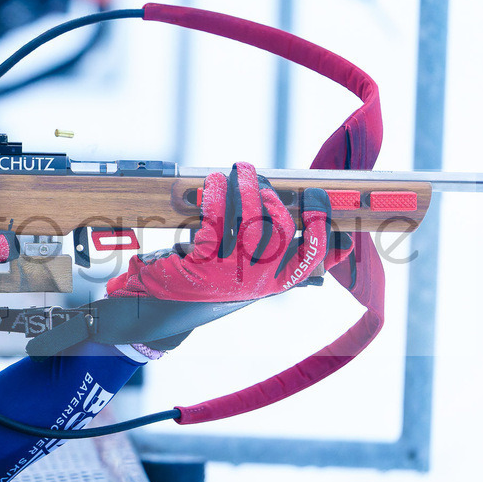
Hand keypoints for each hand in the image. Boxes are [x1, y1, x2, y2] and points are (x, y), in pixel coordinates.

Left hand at [107, 162, 352, 302]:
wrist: (158, 310)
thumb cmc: (206, 284)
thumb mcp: (244, 273)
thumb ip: (273, 252)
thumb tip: (306, 221)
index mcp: (274, 282)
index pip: (314, 260)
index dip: (324, 229)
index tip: (321, 200)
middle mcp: (257, 282)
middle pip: (280, 230)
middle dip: (271, 196)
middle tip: (255, 175)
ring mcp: (232, 275)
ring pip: (250, 222)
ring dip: (245, 189)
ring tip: (238, 171)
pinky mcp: (204, 267)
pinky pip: (217, 223)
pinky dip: (217, 198)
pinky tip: (213, 184)